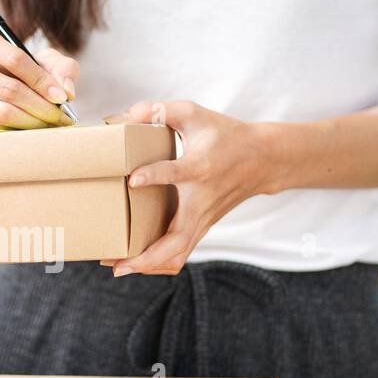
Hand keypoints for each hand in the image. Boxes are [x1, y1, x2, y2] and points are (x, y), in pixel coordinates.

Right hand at [0, 28, 78, 131]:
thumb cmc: (18, 74)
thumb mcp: (42, 61)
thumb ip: (62, 68)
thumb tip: (66, 92)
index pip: (15, 59)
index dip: (42, 81)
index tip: (62, 98)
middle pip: (9, 89)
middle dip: (40, 107)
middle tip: (60, 119)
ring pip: (1, 113)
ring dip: (31, 123)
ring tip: (48, 126)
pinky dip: (14, 134)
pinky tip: (28, 132)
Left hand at [106, 100, 276, 275]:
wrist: (263, 159)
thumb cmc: (225, 134)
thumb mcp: (194, 113)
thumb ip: (157, 110)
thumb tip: (118, 118)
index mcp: (200, 167)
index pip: (177, 172)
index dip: (154, 175)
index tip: (132, 179)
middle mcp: (202, 200)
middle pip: (177, 239)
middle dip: (146, 255)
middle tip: (115, 261)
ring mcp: (204, 219)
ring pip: (178, 255)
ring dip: (148, 265)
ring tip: (118, 267)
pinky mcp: (203, 227)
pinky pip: (181, 254)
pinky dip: (159, 263)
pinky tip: (136, 263)